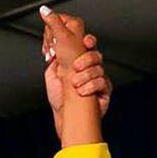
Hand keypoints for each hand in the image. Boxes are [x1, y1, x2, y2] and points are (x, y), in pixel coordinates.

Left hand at [41, 8, 110, 139]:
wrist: (63, 117)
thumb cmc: (59, 98)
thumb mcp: (51, 73)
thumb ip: (54, 56)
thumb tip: (52, 40)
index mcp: (79, 61)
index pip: (88, 45)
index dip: (88, 41)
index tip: (84, 41)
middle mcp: (90, 69)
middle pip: (96, 54)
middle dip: (87, 58)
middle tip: (76, 66)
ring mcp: (99, 80)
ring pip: (99, 68)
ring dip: (85, 75)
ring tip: (74, 84)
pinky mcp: (105, 92)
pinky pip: (103, 83)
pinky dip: (91, 86)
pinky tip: (82, 91)